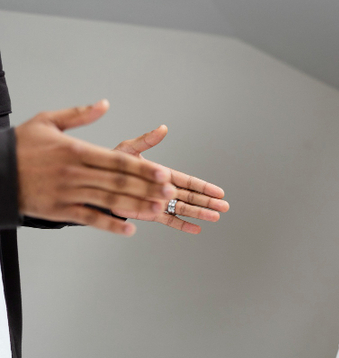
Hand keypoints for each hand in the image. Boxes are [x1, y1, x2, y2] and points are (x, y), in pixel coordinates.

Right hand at [15, 100, 175, 235]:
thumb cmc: (21, 147)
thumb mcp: (47, 122)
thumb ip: (79, 116)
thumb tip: (104, 104)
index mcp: (75, 150)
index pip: (117, 160)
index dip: (143, 169)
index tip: (164, 173)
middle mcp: (74, 173)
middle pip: (119, 181)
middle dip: (148, 188)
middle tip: (171, 194)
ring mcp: (68, 193)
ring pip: (109, 200)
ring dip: (136, 206)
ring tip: (159, 210)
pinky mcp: (60, 210)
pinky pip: (90, 219)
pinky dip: (111, 224)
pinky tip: (130, 228)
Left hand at [112, 126, 228, 233]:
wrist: (94, 184)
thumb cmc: (109, 165)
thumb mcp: (128, 149)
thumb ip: (147, 141)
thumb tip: (163, 128)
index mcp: (163, 174)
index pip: (189, 181)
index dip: (204, 187)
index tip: (219, 192)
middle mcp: (164, 189)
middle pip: (191, 197)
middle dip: (208, 202)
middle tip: (224, 207)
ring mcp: (158, 202)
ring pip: (183, 209)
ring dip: (200, 213)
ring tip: (215, 217)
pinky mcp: (149, 213)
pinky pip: (168, 220)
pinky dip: (182, 225)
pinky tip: (196, 229)